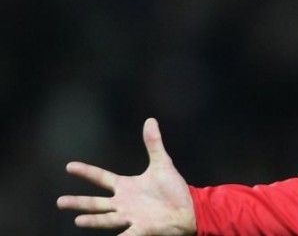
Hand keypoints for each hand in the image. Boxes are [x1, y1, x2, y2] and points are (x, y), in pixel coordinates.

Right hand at [57, 118, 195, 234]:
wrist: (189, 208)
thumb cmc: (173, 189)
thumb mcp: (162, 164)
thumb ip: (154, 144)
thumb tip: (150, 120)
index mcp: (126, 187)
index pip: (102, 177)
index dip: (86, 172)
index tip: (69, 166)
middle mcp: (124, 203)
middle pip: (96, 203)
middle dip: (79, 203)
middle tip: (60, 202)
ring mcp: (131, 217)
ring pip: (106, 219)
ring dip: (93, 221)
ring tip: (78, 221)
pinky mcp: (141, 229)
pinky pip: (128, 235)